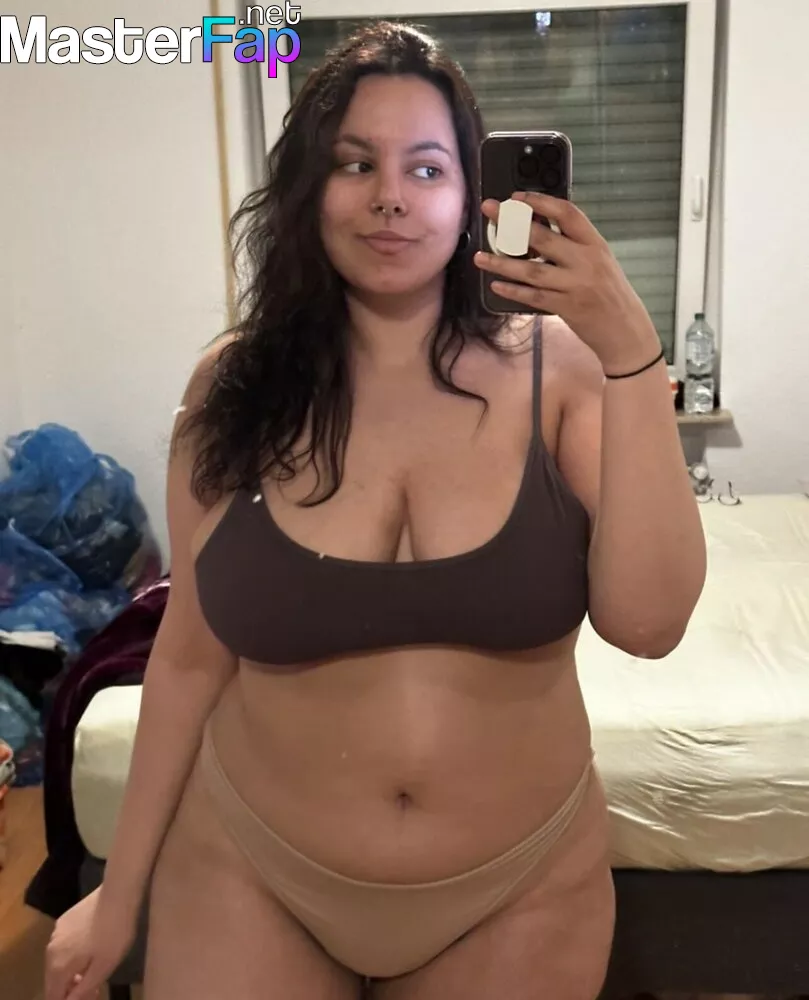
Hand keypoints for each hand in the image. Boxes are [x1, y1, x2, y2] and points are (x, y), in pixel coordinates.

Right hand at [45, 887, 136, 999]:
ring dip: (72, 972)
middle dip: (71, 989)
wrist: (117, 893)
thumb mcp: (104, 967)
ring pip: (58, 962)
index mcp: (58, 966)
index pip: (54, 996)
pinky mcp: (64, 920)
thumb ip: (83, 990)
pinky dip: (72, 954)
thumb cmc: (114, 933)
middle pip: (54, 980)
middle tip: (94, 989)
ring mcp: (56, 933)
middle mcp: (50, 951)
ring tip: (94, 970)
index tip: (90, 996)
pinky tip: (91, 949)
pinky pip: (63, 946)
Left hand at [475, 191, 661, 373]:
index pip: (568, 213)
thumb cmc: (611, 294)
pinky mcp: (566, 308)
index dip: (540, 201)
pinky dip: (513, 290)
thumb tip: (537, 229)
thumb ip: (575, 246)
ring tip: (480, 256)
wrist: (626, 330)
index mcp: (596, 244)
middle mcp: (586, 261)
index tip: (516, 197)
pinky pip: (533, 296)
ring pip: (532, 270)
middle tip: (490, 211)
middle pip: (543, 237)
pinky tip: (496, 285)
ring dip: (502, 263)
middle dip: (512, 222)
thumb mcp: (600, 262)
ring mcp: (575, 285)